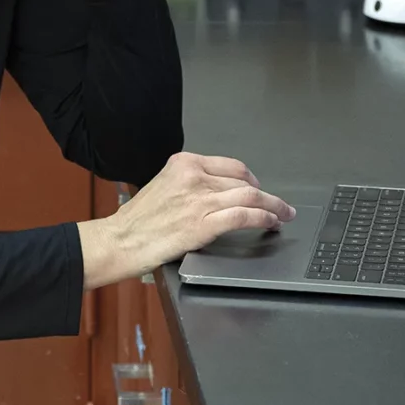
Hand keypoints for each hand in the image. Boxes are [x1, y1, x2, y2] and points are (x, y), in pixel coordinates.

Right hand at [78, 153, 296, 287]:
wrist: (120, 240)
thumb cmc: (136, 221)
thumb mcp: (162, 186)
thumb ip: (189, 184)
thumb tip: (215, 194)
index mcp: (184, 164)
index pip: (231, 166)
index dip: (251, 179)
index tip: (258, 188)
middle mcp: (195, 177)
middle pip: (244, 181)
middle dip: (266, 194)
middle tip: (278, 204)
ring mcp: (201, 200)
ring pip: (251, 196)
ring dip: (274, 206)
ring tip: (284, 214)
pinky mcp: (204, 223)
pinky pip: (245, 216)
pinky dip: (264, 218)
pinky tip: (271, 223)